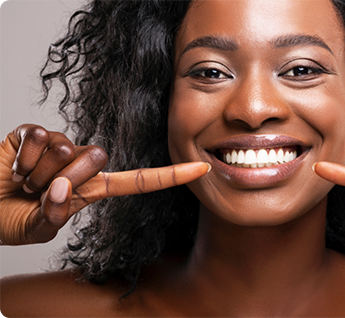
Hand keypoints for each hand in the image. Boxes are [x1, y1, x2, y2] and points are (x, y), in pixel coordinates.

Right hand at [0, 124, 208, 245]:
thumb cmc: (11, 219)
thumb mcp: (38, 228)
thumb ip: (54, 214)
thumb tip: (63, 187)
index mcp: (91, 189)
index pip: (138, 180)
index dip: (169, 176)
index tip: (201, 169)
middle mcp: (81, 164)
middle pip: (96, 158)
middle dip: (64, 178)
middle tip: (38, 191)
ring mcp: (59, 146)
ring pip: (64, 148)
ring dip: (35, 173)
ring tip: (23, 182)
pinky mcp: (34, 133)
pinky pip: (36, 136)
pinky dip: (20, 157)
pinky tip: (14, 165)